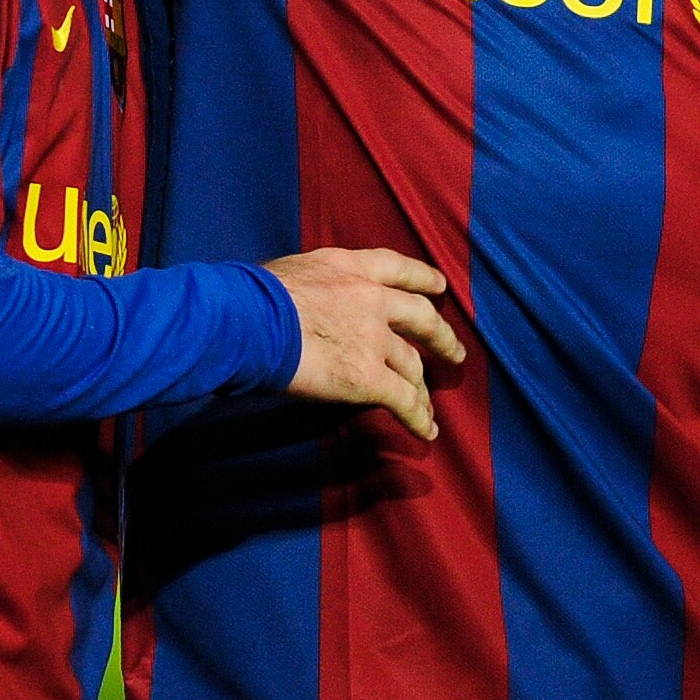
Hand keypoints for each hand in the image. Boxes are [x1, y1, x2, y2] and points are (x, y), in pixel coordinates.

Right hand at [267, 247, 464, 442]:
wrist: (246, 320)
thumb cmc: (250, 296)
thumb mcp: (294, 271)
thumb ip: (319, 286)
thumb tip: (312, 304)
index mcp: (351, 267)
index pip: (399, 268)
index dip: (423, 278)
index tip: (439, 287)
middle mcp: (372, 299)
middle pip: (422, 316)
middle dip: (441, 337)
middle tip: (454, 352)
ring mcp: (374, 339)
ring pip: (412, 365)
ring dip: (423, 388)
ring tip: (429, 405)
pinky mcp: (369, 377)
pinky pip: (403, 400)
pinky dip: (418, 418)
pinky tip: (426, 431)